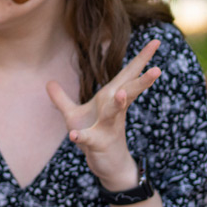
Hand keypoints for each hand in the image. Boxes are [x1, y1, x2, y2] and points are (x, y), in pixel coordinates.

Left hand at [47, 39, 162, 187]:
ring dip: (118, 104)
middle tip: (158, 69)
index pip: (128, 75)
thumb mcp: (73, 115)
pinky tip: (74, 135)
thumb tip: (48, 82)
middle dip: (143, 80)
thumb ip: (61, 99)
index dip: (142, 59)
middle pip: (130, 90)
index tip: (157, 41)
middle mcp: (115, 110)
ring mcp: (109, 127)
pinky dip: (81, 137)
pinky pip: (90, 139)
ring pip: (115, 113)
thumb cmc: (95, 136)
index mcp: (111, 98)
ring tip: (121, 94)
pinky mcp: (99, 144)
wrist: (108, 165)